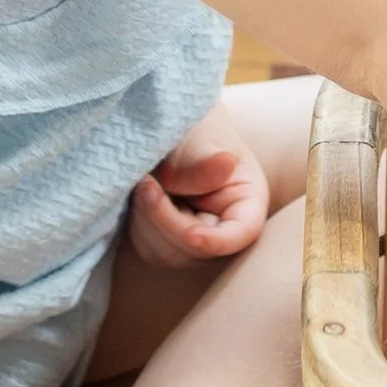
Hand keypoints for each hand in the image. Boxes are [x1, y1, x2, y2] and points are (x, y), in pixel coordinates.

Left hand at [127, 136, 269, 268]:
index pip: (241, 235)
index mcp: (248, 203)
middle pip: (196, 250)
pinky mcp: (170, 244)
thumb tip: (225, 164)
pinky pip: (149, 250)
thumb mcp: (201, 140)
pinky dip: (139, 225)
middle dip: (165, 220)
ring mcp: (198, 241)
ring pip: (168, 254)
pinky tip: (141, 198)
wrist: (175, 133)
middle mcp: (226, 230)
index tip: (190, 233)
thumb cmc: (195, 131)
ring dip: (147, 221)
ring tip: (144, 182)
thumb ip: (206, 160)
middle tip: (145, 184)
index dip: (214, 241)